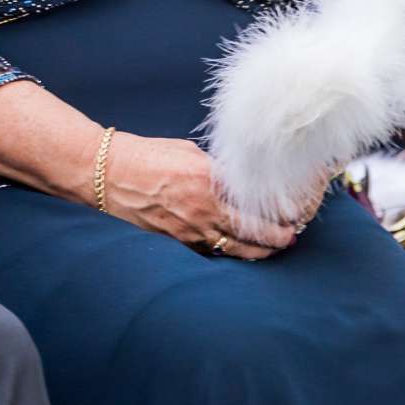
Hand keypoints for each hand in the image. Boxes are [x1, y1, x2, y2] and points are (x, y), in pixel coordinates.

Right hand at [99, 133, 297, 259]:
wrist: (112, 173)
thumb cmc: (149, 155)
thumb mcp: (190, 152)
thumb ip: (216, 169)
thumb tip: (235, 178)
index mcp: (210, 179)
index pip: (254, 199)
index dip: (277, 208)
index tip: (292, 210)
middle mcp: (204, 208)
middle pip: (252, 231)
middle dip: (276, 237)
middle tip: (291, 237)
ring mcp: (192, 228)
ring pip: (234, 248)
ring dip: (257, 251)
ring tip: (272, 250)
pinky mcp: (179, 239)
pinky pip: (211, 251)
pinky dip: (227, 252)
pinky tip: (238, 252)